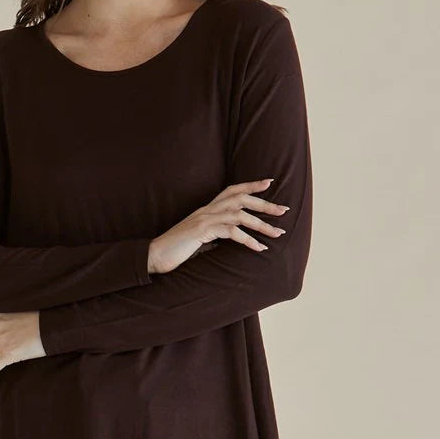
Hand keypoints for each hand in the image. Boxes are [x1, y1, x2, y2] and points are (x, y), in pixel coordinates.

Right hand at [148, 178, 290, 274]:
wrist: (155, 255)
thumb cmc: (177, 250)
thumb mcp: (200, 240)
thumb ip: (215, 235)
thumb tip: (232, 238)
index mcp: (206, 210)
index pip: (232, 190)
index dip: (251, 185)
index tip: (269, 183)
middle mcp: (207, 210)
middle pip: (241, 198)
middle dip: (265, 204)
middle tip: (284, 210)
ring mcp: (204, 219)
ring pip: (240, 215)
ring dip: (262, 224)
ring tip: (278, 233)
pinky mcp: (202, 231)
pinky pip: (231, 232)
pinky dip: (248, 240)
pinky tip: (259, 248)